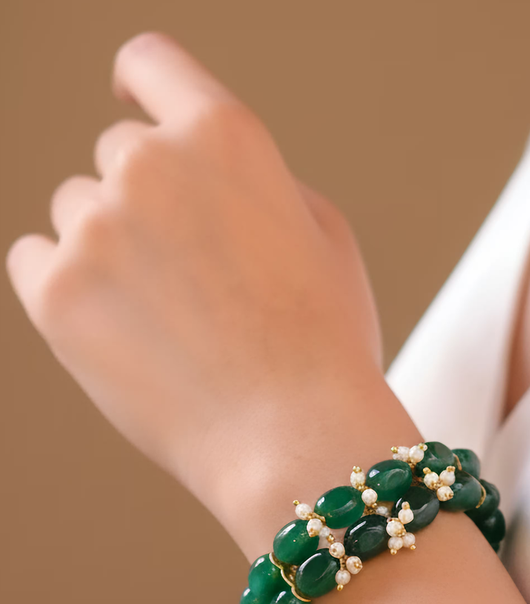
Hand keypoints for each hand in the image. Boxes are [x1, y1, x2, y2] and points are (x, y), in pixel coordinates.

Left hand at [5, 32, 384, 525]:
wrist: (295, 440)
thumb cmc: (323, 348)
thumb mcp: (324, 237)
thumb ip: (259, 181)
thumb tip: (204, 175)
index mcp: (225, 138)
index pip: (153, 65)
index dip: (140, 82)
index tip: (130, 98)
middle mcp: (151, 164)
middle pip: (118, 155)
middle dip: (147, 203)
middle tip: (189, 279)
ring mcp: (96, 229)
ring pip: (76, 213)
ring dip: (109, 249)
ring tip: (168, 323)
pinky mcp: (55, 294)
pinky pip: (33, 261)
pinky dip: (64, 287)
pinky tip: (116, 331)